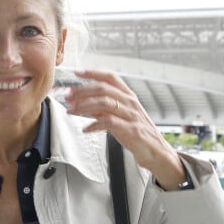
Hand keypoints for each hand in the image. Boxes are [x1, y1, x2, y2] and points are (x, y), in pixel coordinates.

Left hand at [66, 69, 184, 189]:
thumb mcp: (120, 117)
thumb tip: (83, 104)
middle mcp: (130, 102)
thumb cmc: (136, 134)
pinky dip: (94, 125)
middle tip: (68, 97)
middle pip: (103, 89)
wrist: (155, 151)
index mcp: (128, 96)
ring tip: (72, 111)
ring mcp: (131, 115)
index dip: (93, 73)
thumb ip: (104, 109)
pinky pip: (109, 122)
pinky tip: (85, 129)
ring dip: (84, 106)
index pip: (110, 77)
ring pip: (104, 103)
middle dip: (83, 91)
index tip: (77, 72)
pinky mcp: (131, 130)